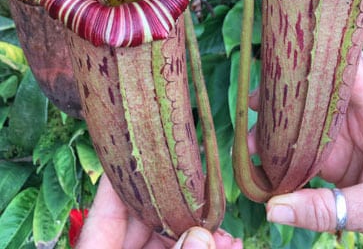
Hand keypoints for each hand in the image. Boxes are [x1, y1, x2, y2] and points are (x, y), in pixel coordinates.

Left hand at [76, 176, 241, 248]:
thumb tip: (201, 234)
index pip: (105, 215)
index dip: (123, 180)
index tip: (141, 148)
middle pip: (148, 226)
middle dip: (183, 211)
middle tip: (209, 196)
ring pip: (174, 245)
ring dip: (204, 236)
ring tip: (229, 233)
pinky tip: (232, 245)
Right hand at [261, 53, 362, 248]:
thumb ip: (326, 208)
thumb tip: (275, 207)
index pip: (358, 76)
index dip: (331, 60)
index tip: (299, 54)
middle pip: (327, 91)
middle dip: (293, 91)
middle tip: (258, 97)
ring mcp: (347, 138)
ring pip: (310, 117)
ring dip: (282, 123)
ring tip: (252, 135)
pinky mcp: (334, 157)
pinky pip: (304, 146)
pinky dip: (283, 149)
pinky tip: (261, 156)